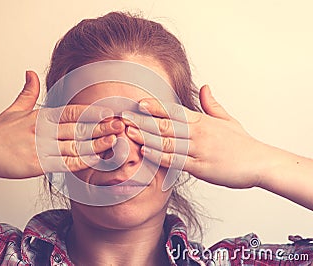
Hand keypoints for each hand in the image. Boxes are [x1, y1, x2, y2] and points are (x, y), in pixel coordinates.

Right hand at [0, 71, 123, 177]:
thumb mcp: (15, 108)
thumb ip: (27, 92)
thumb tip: (30, 72)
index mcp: (42, 116)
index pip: (73, 111)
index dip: (93, 112)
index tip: (110, 113)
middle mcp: (44, 129)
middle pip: (78, 128)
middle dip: (102, 127)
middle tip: (121, 126)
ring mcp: (40, 147)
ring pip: (75, 146)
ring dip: (96, 144)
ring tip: (115, 143)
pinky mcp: (36, 164)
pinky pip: (64, 164)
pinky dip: (81, 162)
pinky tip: (94, 161)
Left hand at [123, 85, 267, 188]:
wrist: (261, 163)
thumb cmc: (242, 143)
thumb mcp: (228, 120)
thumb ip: (212, 104)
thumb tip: (205, 87)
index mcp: (204, 121)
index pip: (175, 111)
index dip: (155, 106)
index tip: (139, 103)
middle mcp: (199, 133)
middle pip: (167, 125)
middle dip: (144, 121)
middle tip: (125, 117)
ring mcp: (200, 150)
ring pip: (168, 142)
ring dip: (147, 137)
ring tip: (129, 133)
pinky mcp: (201, 168)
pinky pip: (176, 162)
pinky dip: (160, 157)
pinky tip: (146, 152)